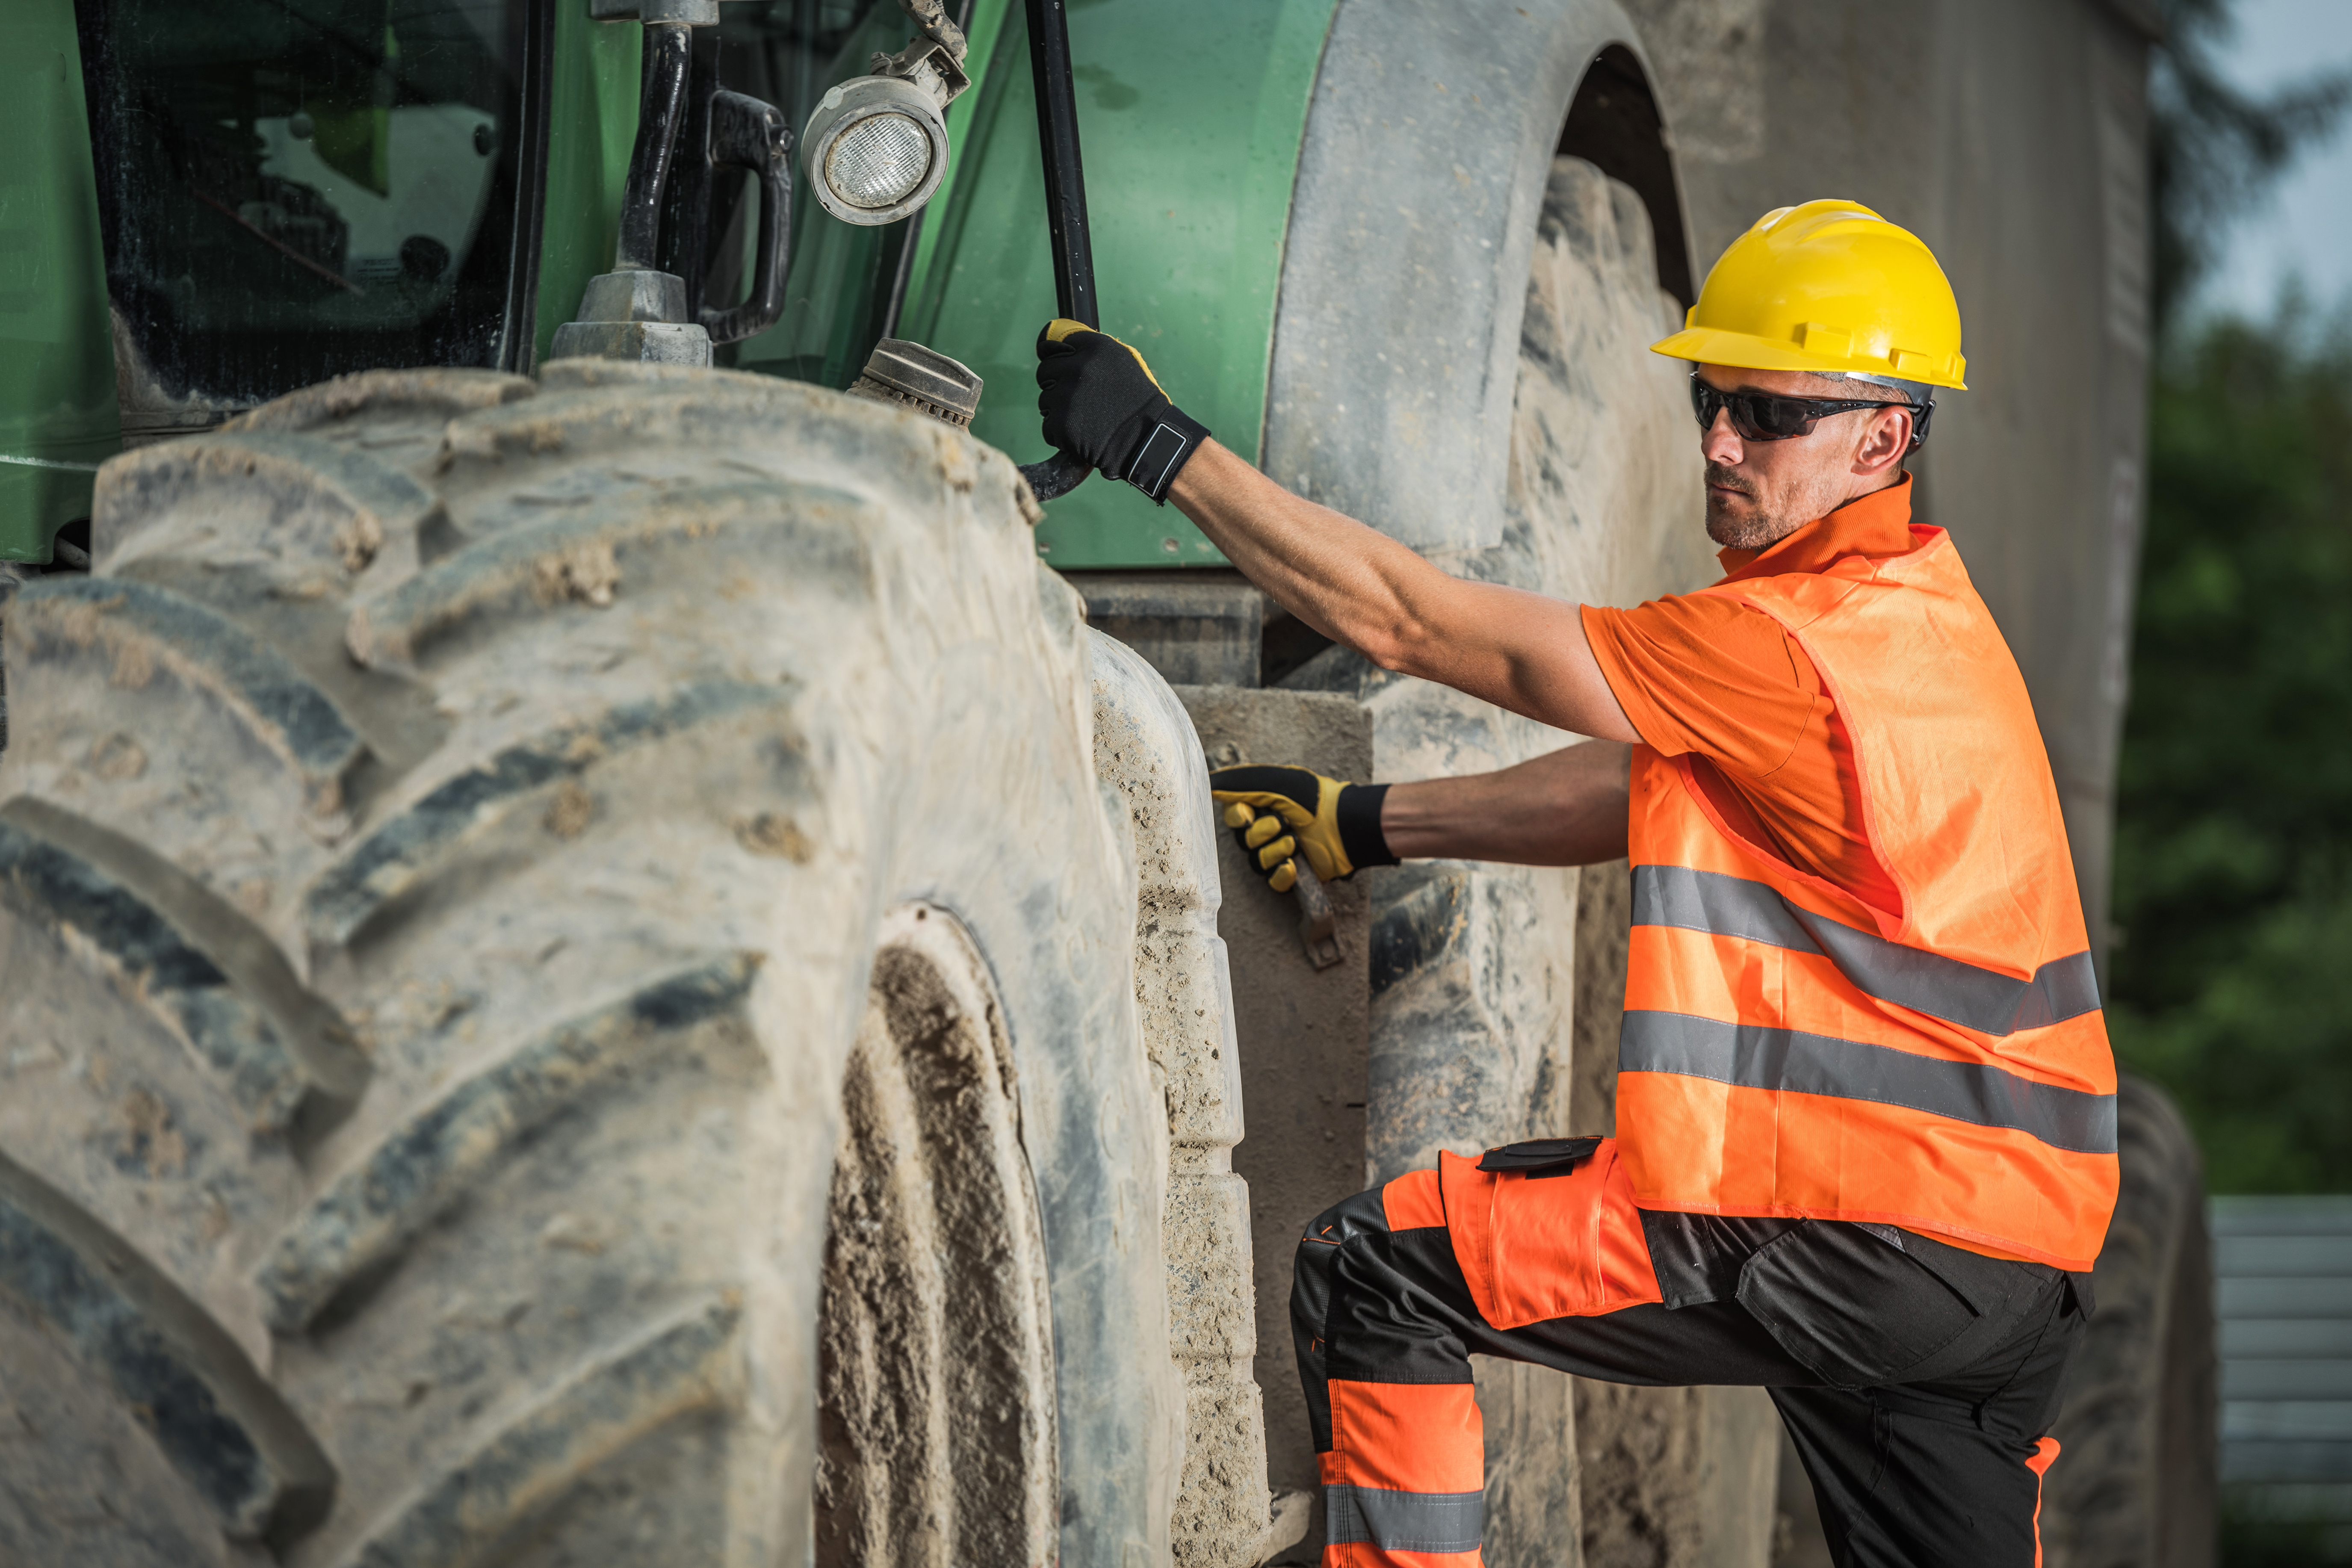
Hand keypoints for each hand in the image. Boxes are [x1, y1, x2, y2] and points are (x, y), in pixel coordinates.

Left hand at [1035, 320, 1209, 501]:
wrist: (1146, 441)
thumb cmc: (1137, 403)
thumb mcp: (1123, 363)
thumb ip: (1092, 351)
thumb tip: (1054, 345)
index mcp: (1097, 348)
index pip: (1056, 343)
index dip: (1059, 359)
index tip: (1065, 370)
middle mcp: (1081, 367)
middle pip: (1045, 371)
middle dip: (1057, 385)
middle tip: (1079, 400)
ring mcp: (1068, 396)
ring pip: (1045, 400)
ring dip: (1060, 411)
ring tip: (1087, 419)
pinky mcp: (1061, 424)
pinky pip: (1048, 427)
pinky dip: (1061, 434)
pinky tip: (1083, 435)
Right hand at [1209, 765, 1394, 892]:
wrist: (1345, 826)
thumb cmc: (1314, 799)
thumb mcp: (1276, 784)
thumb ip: (1241, 784)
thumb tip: (1210, 783)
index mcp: (1261, 807)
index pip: (1232, 816)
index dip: (1237, 818)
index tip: (1247, 814)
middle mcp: (1267, 830)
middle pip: (1243, 841)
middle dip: (1260, 834)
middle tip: (1280, 825)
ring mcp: (1278, 853)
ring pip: (1256, 862)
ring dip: (1273, 852)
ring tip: (1294, 843)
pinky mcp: (1290, 874)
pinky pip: (1272, 881)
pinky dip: (1281, 874)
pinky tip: (1293, 865)